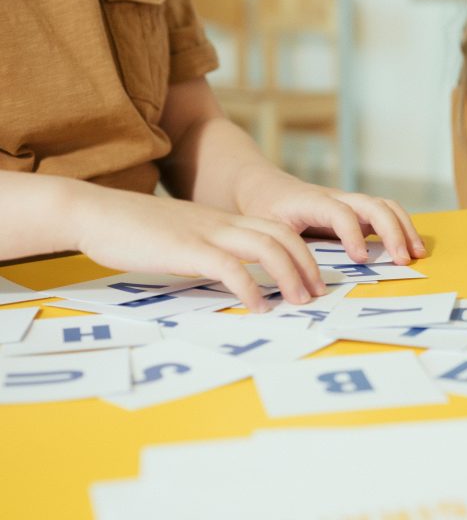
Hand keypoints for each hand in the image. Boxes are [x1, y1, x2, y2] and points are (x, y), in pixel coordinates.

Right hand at [72, 185, 324, 311]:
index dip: (301, 252)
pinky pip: (231, 267)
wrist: (95, 212)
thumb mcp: (182, 237)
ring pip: (266, 247)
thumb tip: (226, 275)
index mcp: (222, 220)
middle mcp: (222, 223)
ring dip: (289, 276)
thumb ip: (206, 250)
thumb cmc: (133, 230)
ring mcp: (207, 233)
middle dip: (307, 265)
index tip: (312, 278)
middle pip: (282, 236)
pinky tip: (258, 307)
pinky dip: (251, 288)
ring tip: (298, 301)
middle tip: (318, 293)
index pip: (277, 229)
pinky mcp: (188, 249)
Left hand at [235, 172, 425, 264]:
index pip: (341, 213)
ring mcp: (350, 203)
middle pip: (374, 205)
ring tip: (416, 254)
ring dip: (404, 229)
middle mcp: (337, 198)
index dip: (353, 235)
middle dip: (392, 231)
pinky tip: (410, 248)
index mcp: (313, 202)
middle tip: (403, 260)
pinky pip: (386, 213)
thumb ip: (280, 253)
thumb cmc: (264, 210)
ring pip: (385, 206)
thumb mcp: (264, 229)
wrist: (265, 188)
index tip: (361, 260)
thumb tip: (299, 287)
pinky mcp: (357, 211)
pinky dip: (402, 228)